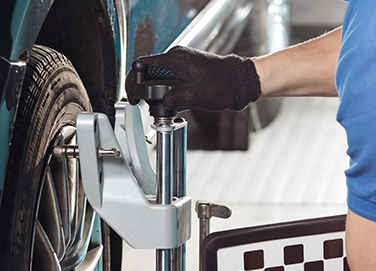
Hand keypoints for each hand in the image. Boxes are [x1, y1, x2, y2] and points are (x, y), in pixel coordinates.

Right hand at [125, 46, 260, 112]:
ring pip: (158, 77)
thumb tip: (161, 104)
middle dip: (144, 90)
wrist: (241, 82)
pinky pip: (169, 80)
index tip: (134, 96)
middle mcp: (176, 57)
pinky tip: (170, 104)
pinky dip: (166, 92)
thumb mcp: (197, 96)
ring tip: (160, 108)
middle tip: (144, 105)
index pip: (143, 65)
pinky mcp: (187, 70)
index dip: (134, 81)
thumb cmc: (224, 85)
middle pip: (149, 72)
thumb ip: (175, 99)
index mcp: (176, 58)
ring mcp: (181, 63)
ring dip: (155, 93)